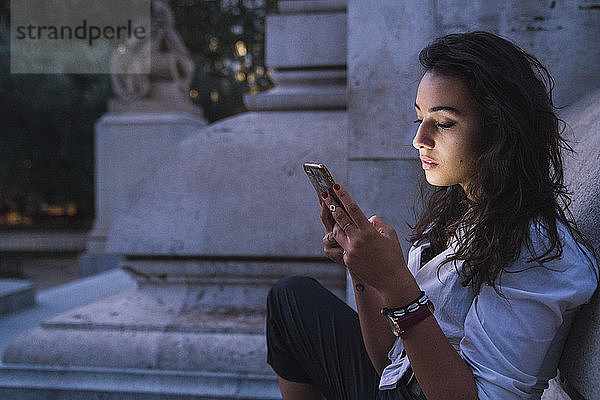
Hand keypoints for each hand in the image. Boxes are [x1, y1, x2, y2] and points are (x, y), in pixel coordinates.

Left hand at [320, 184, 417, 300]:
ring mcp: (351, 251)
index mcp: (369, 231)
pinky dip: (346, 241)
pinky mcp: (348, 260)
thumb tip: (366, 219)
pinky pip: (343, 246)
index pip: (353, 209)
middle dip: (331, 205)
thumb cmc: (393, 255)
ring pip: (337, 232)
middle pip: (340, 218)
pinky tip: (351, 240)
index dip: (344, 197)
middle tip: (325, 195)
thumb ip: (376, 222)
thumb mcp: (389, 234)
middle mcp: (358, 240)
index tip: (337, 187)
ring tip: (335, 216)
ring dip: (336, 224)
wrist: (392, 280)